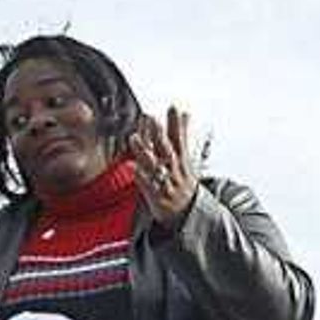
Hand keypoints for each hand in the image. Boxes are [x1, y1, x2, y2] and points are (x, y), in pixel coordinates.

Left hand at [127, 106, 199, 227]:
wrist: (186, 212)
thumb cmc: (181, 180)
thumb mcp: (186, 157)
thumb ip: (182, 134)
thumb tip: (185, 113)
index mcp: (181, 159)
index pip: (179, 139)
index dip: (176, 124)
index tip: (173, 107)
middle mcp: (174, 170)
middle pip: (167, 150)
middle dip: (159, 134)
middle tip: (152, 118)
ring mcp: (166, 183)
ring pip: (155, 166)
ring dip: (144, 152)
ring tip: (134, 137)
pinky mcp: (158, 197)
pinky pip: (148, 186)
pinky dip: (142, 177)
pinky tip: (133, 167)